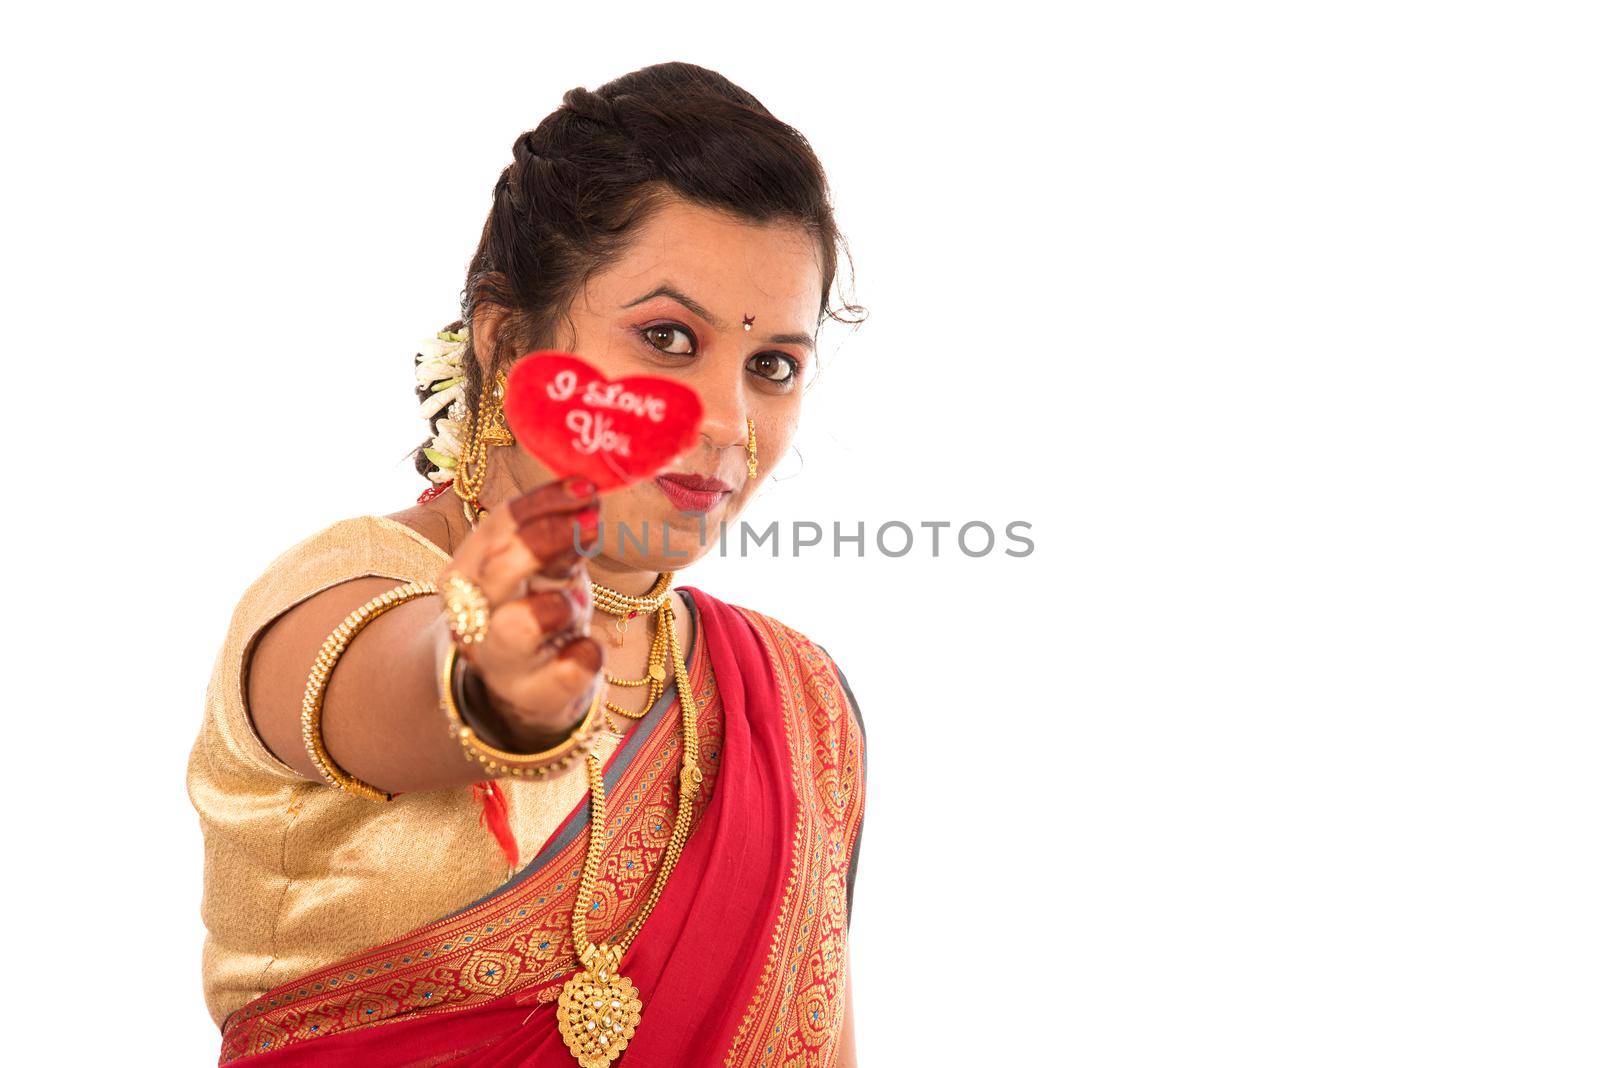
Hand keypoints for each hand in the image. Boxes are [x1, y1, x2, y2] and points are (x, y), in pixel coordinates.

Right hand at [435, 475, 603, 749]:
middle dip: (549, 538)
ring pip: (519, 625)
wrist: (529, 689)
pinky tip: (589, 647)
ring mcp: (502, 659)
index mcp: (467, 575)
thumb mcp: (541, 568)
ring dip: (562, 603)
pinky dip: (587, 653)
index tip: (586, 488)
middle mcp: (473, 615)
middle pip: (499, 567)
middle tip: (593, 522)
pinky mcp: (535, 694)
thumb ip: (555, 535)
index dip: (542, 503)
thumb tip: (587, 495)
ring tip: (579, 600)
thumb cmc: (536, 610)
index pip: (497, 525)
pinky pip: (568, 668)